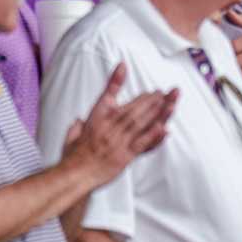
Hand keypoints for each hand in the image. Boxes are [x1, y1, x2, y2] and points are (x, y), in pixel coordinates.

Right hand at [60, 64, 177, 186]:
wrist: (74, 175)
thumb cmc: (73, 158)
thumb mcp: (72, 136)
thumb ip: (77, 126)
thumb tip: (78, 120)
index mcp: (95, 119)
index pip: (106, 95)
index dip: (115, 80)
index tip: (124, 66)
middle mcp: (108, 127)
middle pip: (132, 108)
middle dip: (150, 99)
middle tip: (164, 91)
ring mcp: (118, 141)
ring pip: (140, 122)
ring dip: (157, 111)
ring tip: (170, 101)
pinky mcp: (124, 156)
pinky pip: (142, 143)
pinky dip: (154, 135)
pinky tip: (164, 127)